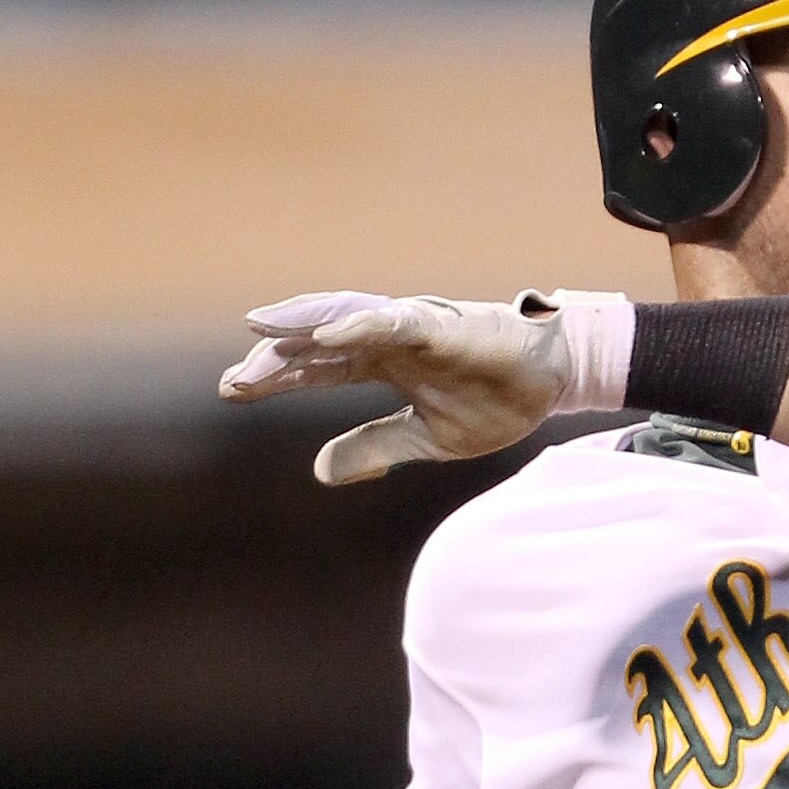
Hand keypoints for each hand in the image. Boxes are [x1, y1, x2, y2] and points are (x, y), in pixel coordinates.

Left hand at [216, 291, 622, 486]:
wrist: (555, 380)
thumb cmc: (496, 400)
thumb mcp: (425, 438)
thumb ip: (374, 447)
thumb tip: (319, 470)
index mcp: (385, 363)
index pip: (319, 368)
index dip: (277, 378)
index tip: (233, 390)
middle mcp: (389, 337)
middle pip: (319, 344)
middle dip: (276, 360)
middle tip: (234, 383)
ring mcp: (412, 326)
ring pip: (343, 319)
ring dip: (302, 326)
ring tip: (260, 332)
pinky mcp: (439, 323)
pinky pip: (391, 318)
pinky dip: (356, 322)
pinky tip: (324, 333)